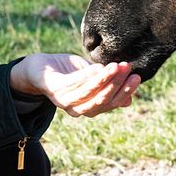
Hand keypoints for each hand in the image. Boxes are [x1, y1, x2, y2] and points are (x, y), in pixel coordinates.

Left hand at [10, 53, 140, 116]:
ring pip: (89, 93)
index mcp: (87, 107)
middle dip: (117, 85)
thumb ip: (107, 86)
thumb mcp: (91, 77)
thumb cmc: (67, 71)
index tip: (137, 77)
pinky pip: (74, 84)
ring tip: (116, 67)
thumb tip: (130, 101)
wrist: (38, 67)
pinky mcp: (54, 89)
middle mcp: (76, 108)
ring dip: (104, 81)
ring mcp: (64, 100)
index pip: (111, 103)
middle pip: (101, 101)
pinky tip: (98, 67)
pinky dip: (87, 77)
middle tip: (128, 69)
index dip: (125, 91)